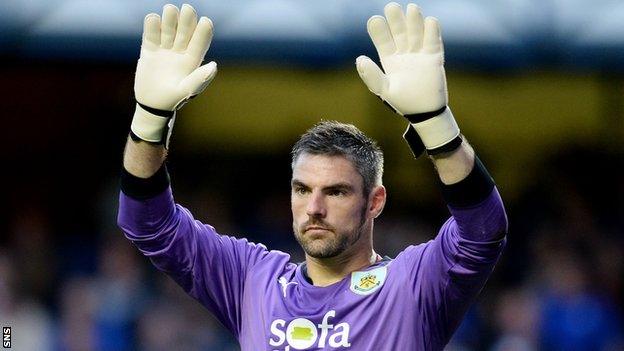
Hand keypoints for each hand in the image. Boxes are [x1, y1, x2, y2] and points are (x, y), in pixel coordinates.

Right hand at [131, 4, 216, 142]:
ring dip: (170, 20)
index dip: (203, 32)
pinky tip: (153, 18)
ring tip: (170, 9)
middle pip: (184, 32)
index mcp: (192, 60)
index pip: (199, 43)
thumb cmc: (173, 99)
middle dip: (187, 21)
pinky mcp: (150, 50)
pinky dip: (151, 26)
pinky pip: (151, 35)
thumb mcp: (187, 90)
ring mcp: (165, 49)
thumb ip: (199, 79)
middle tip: (188, 9)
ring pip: (168, 30)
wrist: (152, 104)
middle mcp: (180, 52)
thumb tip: (213, 66)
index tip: (206, 21)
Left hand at [357, 2, 459, 154]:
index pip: (383, 41)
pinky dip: (432, 32)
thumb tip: (359, 59)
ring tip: (411, 8)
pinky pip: (433, 42)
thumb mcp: (384, 90)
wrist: (425, 113)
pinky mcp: (434, 58)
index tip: (374, 20)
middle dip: (396, 20)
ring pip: (416, 33)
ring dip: (414, 21)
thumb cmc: (403, 103)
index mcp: (390, 60)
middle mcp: (404, 54)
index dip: (379, 31)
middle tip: (391, 7)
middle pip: (400, 32)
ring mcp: (420, 54)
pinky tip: (429, 21)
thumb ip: (372, 76)